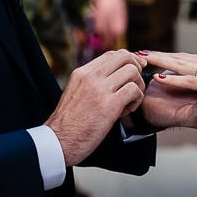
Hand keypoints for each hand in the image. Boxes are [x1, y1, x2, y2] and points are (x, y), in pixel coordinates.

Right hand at [47, 49, 146, 165]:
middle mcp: (91, 76)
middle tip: (136, 84)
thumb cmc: (69, 123)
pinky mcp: (109, 104)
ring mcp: (100, 89)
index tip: (135, 69)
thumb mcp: (75, 93)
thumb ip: (91, 82)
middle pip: (124, 56)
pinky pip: (134, 90)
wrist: (59, 142)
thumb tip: (112, 78)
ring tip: (130, 101)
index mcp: (81, 72)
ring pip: (132, 71)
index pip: (111, 54)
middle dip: (137, 67)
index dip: (128, 59)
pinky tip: (128, 110)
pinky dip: (137, 99)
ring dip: (138, 86)